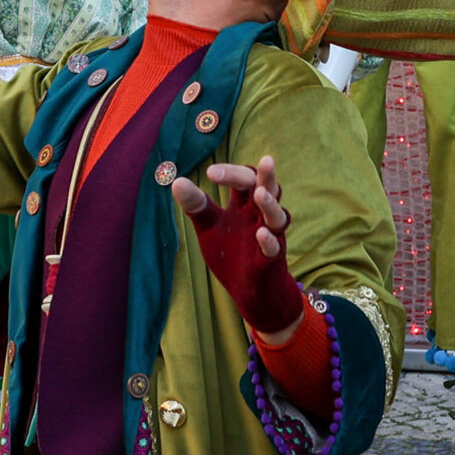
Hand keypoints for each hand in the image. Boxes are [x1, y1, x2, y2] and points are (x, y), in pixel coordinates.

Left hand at [171, 155, 304, 339]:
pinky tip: (261, 234)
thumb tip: (176, 181)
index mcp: (245, 205)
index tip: (209, 173)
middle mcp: (261, 217)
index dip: (230, 173)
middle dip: (263, 176)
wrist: (248, 292)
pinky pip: (273, 249)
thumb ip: (197, 205)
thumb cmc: (231, 254)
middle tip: (262, 162)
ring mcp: (270, 237)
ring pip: (278, 216)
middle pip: (268, 189)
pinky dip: (268, 241)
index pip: (244, 180)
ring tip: (260, 193)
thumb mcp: (209, 227)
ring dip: (270, 205)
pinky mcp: (270, 261)